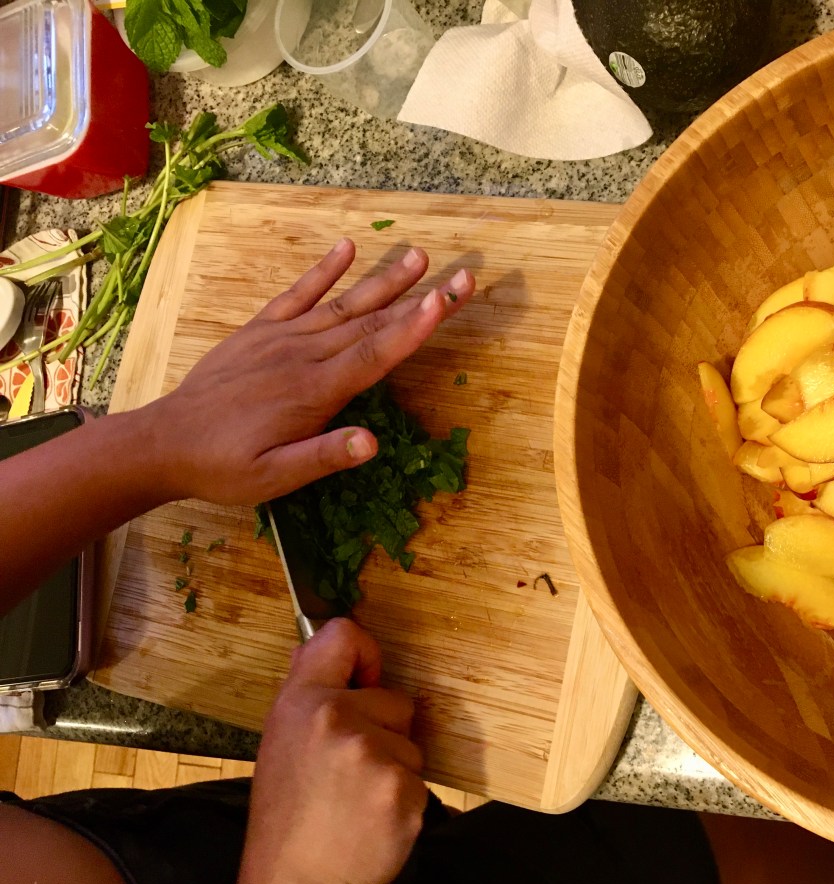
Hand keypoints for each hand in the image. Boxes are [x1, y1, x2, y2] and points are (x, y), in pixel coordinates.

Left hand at [139, 238, 474, 504]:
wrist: (164, 442)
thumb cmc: (224, 466)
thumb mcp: (274, 477)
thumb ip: (323, 457)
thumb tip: (373, 442)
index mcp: (313, 392)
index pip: (374, 355)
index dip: (413, 328)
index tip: (445, 301)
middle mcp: (303, 356)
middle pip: (371, 323)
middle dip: (418, 298)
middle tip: (461, 277)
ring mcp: (281, 338)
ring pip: (342, 304)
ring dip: (384, 280)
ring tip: (419, 255)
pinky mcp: (260, 330)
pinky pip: (297, 294)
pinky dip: (323, 271)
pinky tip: (348, 248)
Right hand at [238, 619, 427, 883]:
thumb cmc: (288, 820)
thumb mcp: (282, 743)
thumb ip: (310, 693)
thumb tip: (332, 642)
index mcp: (300, 702)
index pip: (343, 636)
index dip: (364, 655)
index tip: (365, 680)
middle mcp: (336, 719)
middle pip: (396, 699)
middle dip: (383, 731)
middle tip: (346, 773)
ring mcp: (372, 755)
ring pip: (410, 742)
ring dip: (394, 767)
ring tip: (355, 799)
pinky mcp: (402, 790)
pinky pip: (419, 777)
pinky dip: (404, 799)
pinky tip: (372, 818)